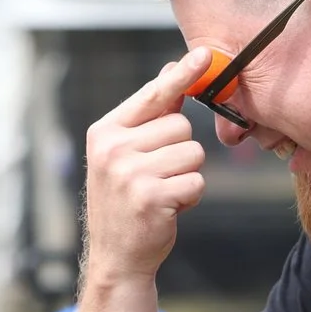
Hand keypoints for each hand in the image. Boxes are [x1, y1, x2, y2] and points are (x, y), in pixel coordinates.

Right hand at [82, 47, 210, 284]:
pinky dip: (190, 197)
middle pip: (181, 126)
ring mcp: (130, 173)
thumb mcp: (125, 155)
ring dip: (187, 175)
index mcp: (105, 132)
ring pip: (193, 154)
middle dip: (180, 151)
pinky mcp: (151, 196)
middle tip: (156, 176)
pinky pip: (197, 182)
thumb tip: (171, 71)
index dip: (181, 75)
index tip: (205, 54)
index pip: (152, 96)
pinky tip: (168, 208)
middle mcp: (113, 149)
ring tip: (161, 192)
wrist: (116, 257)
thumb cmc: (126, 201)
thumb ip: (148, 117)